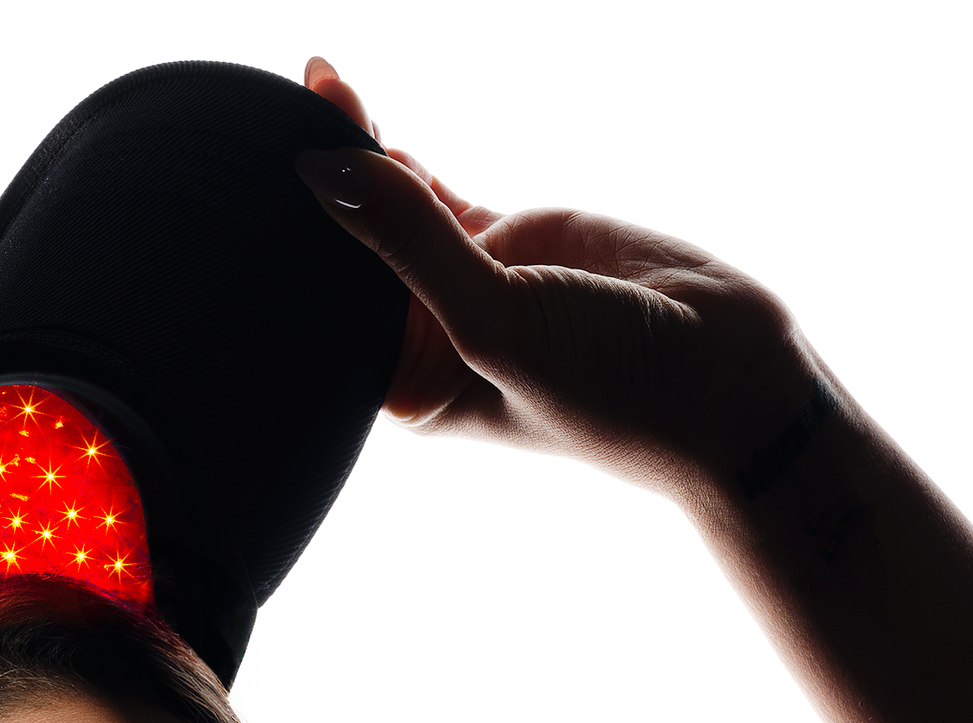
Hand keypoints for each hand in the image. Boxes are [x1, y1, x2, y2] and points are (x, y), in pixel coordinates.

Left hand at [299, 55, 833, 506]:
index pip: (326, 308)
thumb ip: (415, 243)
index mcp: (407, 385)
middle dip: (314, 188)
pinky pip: (433, 191)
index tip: (250, 172)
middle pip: (349, 253)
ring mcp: (464, 283)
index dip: (290, 244)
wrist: (722, 381)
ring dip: (355, 154)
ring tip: (313, 84)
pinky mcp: (506, 240)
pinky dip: (398, 155)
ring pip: (389, 209)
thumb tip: (327, 172)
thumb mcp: (498, 318)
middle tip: (262, 109)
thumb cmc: (610, 389)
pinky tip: (356, 113)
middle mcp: (426, 338)